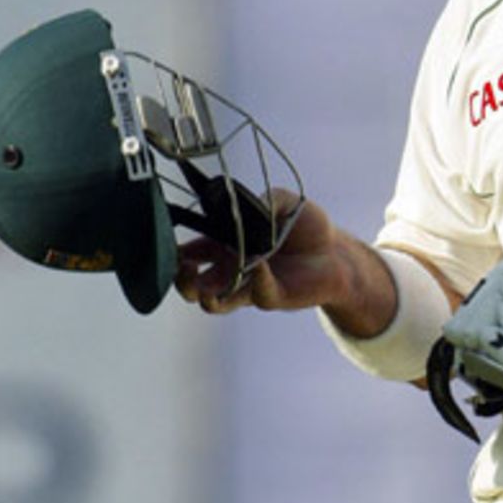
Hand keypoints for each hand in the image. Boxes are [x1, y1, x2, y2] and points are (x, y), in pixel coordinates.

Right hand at [175, 194, 349, 313]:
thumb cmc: (303, 227)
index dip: (173, 252)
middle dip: (180, 279)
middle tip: (184, 267)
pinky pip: (257, 295)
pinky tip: (260, 264)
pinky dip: (256, 280)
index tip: (167, 243)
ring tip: (206, 286)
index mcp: (223, 245)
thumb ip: (261, 200)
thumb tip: (241, 205)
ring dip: (205, 295)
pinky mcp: (272, 297)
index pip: (187, 253)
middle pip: (190, 285)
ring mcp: (248, 286)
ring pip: (212, 303)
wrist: (335, 252)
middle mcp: (230, 269)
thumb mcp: (282, 201)